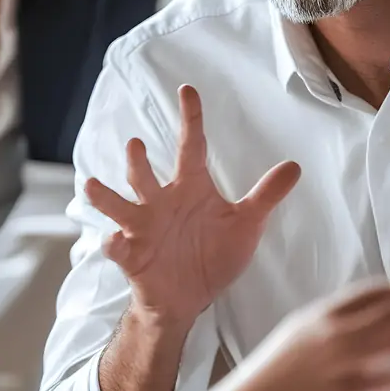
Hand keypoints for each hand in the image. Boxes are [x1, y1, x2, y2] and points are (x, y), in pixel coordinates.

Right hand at [85, 85, 300, 327]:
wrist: (189, 300)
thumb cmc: (214, 256)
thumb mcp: (245, 225)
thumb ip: (266, 196)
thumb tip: (295, 166)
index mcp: (190, 188)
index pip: (191, 146)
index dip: (190, 118)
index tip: (187, 89)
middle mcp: (161, 202)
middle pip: (145, 175)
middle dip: (137, 161)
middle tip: (136, 144)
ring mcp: (143, 228)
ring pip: (120, 205)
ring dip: (107, 196)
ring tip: (94, 185)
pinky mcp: (132, 256)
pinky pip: (117, 247)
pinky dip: (113, 244)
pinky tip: (114, 240)